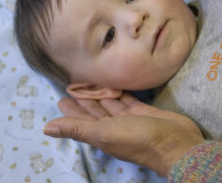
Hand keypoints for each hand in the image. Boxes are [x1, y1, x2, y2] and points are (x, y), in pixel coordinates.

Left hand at [43, 93, 204, 176]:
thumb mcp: (104, 134)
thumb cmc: (139, 139)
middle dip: (85, 99)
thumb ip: (76, 128)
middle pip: (95, 112)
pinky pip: (129, 100)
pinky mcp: (145, 112)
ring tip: (92, 79)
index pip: (81, 120)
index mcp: (101, 134)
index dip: (71, 110)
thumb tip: (45, 128)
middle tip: (74, 83)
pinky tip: (116, 83)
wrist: (175, 143)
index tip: (62, 96)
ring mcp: (130, 120)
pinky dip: (121, 93)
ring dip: (102, 94)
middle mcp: (114, 127)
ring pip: (111, 105)